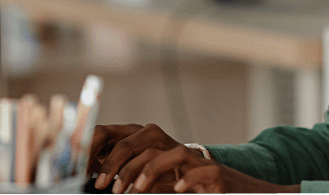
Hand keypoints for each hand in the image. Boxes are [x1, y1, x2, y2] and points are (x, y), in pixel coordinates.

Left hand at [85, 123, 297, 193]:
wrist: (238, 193)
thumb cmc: (196, 191)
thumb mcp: (163, 185)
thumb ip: (140, 183)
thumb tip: (108, 184)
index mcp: (160, 151)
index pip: (129, 140)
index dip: (110, 152)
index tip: (91, 173)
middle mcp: (177, 150)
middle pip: (145, 141)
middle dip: (122, 162)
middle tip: (107, 186)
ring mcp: (197, 161)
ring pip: (172, 153)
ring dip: (151, 170)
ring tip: (137, 189)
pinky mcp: (214, 174)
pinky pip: (199, 170)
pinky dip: (186, 179)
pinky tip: (176, 190)